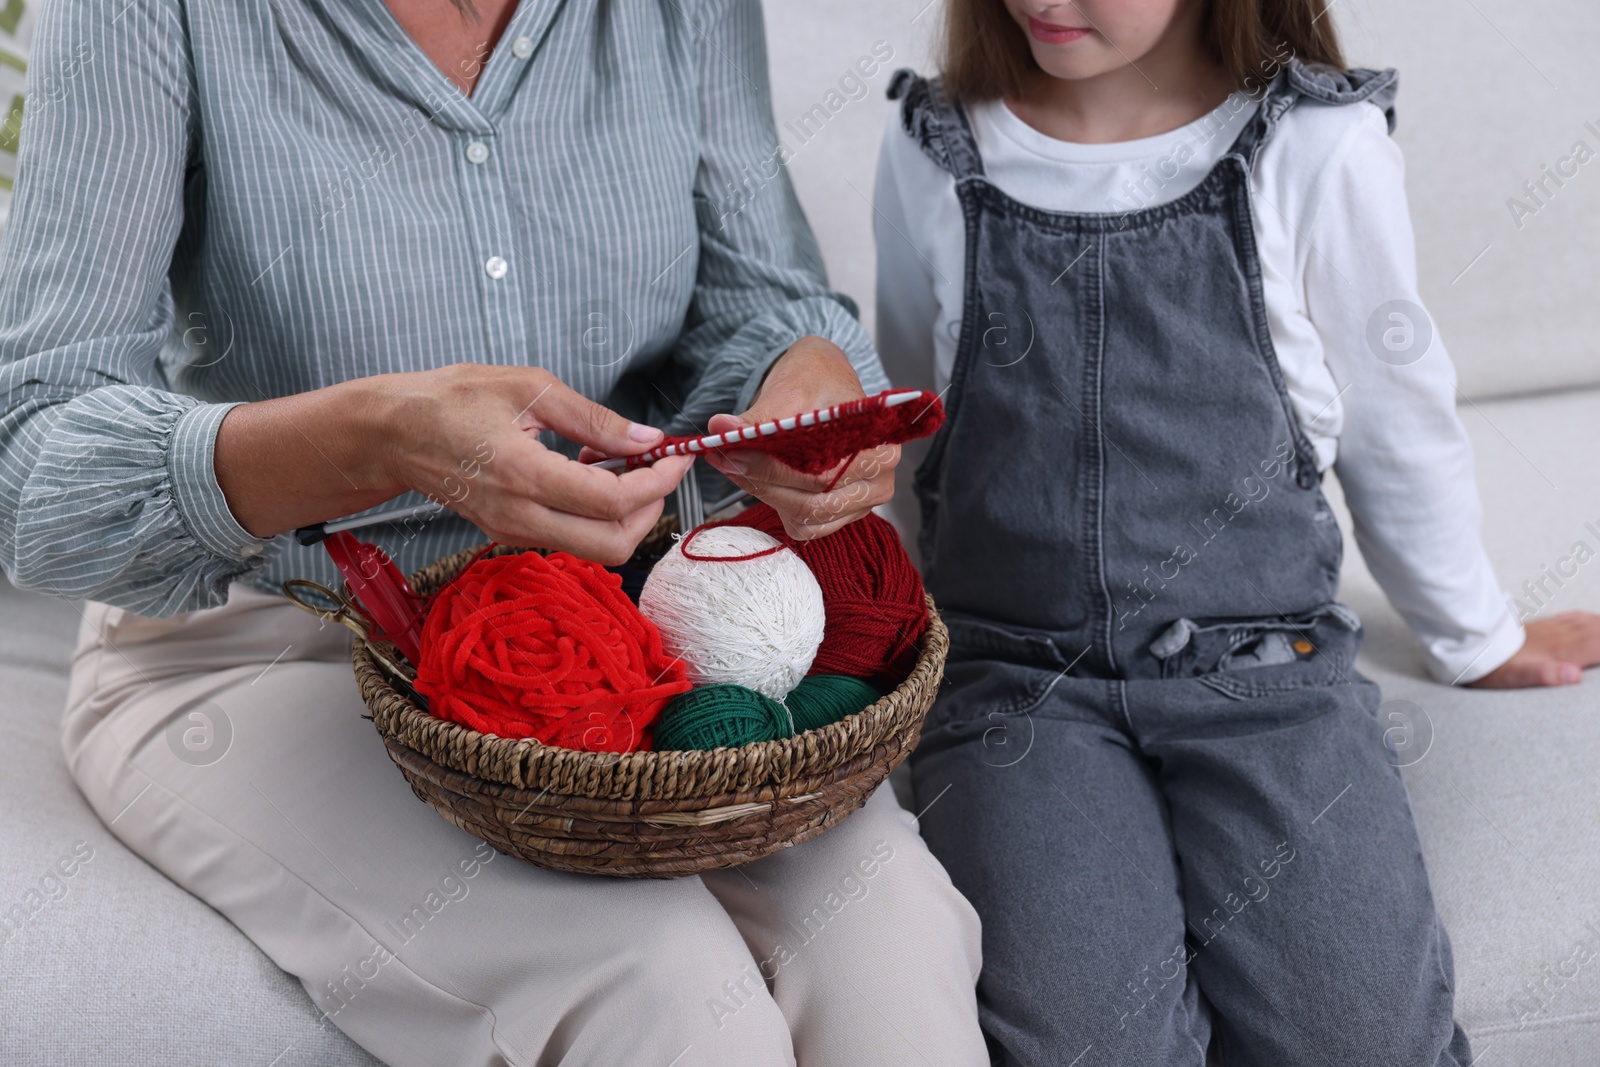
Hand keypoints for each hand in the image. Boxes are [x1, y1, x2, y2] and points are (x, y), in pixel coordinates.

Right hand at [381, 364, 692, 563]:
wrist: (392, 432)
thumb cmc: (452, 399)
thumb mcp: (529, 388)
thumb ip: (594, 419)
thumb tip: (646, 439)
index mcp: (524, 475)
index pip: (614, 501)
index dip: (658, 482)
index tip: (676, 456)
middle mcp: (519, 516)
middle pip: (614, 545)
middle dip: (651, 509)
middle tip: (658, 468)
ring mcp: (513, 532)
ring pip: (595, 548)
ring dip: (624, 513)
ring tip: (619, 464)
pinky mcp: (508, 534)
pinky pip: (570, 539)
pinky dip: (596, 515)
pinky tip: (588, 473)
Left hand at [702, 337, 898, 539]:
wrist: (823, 383)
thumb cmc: (816, 381)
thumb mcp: (790, 389)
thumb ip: (759, 417)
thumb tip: (721, 428)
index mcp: (878, 446)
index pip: (822, 474)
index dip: (772, 470)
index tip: (731, 453)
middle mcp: (879, 479)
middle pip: (814, 502)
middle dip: (762, 483)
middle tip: (723, 460)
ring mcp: (862, 501)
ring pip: (808, 519)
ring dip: (766, 496)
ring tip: (735, 466)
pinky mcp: (842, 513)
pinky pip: (806, 526)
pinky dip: (778, 507)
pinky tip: (760, 481)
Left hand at [1468, 612, 1599, 687]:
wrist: (1467, 647)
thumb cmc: (1491, 668)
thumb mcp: (1514, 678)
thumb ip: (1545, 676)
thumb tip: (1573, 675)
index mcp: (1559, 651)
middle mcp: (1559, 637)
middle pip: (1599, 631)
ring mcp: (1550, 630)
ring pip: (1588, 622)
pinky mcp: (1540, 627)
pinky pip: (1571, 618)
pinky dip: (1588, 618)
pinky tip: (1589, 619)